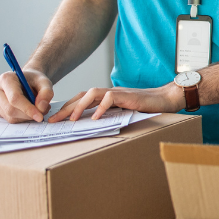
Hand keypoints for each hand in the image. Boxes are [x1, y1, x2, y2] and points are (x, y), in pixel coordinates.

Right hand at [0, 68, 53, 122]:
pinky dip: (21, 118)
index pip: (15, 98)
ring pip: (10, 116)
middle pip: (10, 109)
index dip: (28, 109)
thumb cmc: (34, 81)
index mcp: (6, 78)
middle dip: (28, 114)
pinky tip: (27, 110)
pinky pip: (9, 119)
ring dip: (26, 117)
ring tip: (36, 108)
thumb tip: (41, 108)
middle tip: (42, 113)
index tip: (40, 116)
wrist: (27, 81)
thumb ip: (46, 93)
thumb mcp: (45, 82)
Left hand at [49, 83, 184, 122]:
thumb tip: (92, 125)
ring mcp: (118, 93)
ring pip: (93, 93)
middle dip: (66, 108)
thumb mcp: (124, 112)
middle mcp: (110, 92)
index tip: (56, 119)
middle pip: (82, 95)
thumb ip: (110, 115)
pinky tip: (95, 118)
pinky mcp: (128, 96)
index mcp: (107, 97)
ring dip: (79, 106)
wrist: (166, 99)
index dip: (68, 107)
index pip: (82, 98)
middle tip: (52, 120)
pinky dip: (101, 107)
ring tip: (71, 119)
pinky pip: (110, 98)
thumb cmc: (147, 108)